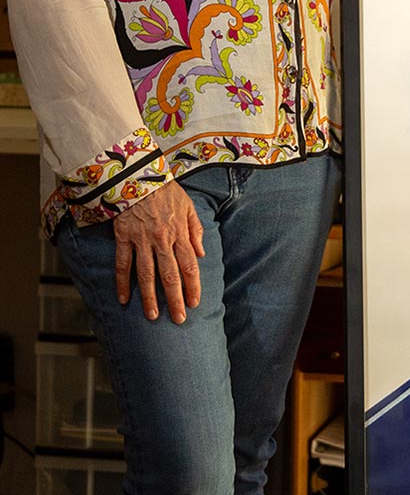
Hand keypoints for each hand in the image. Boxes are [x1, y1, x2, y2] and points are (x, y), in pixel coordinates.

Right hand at [113, 182, 204, 322]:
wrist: (137, 174)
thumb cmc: (164, 190)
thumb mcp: (187, 205)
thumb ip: (195, 229)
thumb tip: (201, 253)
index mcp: (179, 232)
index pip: (189, 265)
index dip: (193, 286)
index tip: (195, 303)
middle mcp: (161, 239)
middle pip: (170, 275)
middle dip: (175, 299)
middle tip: (178, 319)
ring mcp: (141, 240)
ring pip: (146, 275)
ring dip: (150, 297)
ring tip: (153, 316)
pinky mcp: (123, 237)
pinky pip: (122, 264)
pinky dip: (122, 283)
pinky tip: (124, 299)